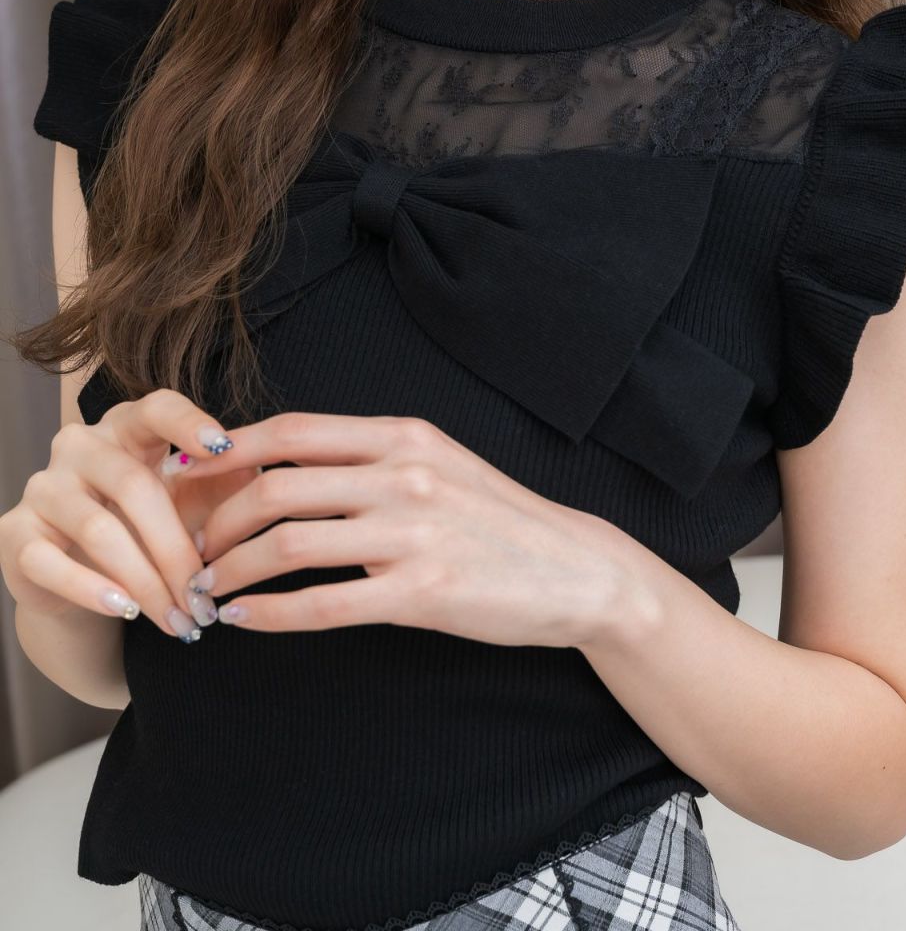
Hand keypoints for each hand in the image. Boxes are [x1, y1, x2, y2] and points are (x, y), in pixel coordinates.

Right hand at [0, 389, 257, 639]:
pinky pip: (50, 562)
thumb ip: (226, 483)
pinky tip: (125, 610)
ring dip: (145, 582)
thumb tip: (255, 469)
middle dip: (176, 550)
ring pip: (98, 530)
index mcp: (129, 426)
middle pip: (135, 487)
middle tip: (206, 597)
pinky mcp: (15, 533)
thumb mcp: (195, 501)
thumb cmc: (153, 527)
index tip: (223, 449)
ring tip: (179, 619)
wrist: (88, 580)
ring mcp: (43, 487)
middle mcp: (80, 446)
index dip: (189, 423)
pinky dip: (92, 590)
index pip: (157, 408)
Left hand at [180, 411, 632, 646]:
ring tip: (207, 589)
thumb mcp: (439, 465)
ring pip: (289, 544)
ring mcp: (414, 533)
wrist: (573, 569)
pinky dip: (269, 615)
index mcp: (405, 436)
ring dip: (231, 570)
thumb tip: (282, 469)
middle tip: (190, 549)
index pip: (292, 431)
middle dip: (216, 520)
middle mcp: (405, 475)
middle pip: (277, 486)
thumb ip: (370, 461)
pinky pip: (322, 604)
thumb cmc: (496, 519)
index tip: (182, 475)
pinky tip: (245, 622)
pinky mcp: (422, 592)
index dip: (226, 451)